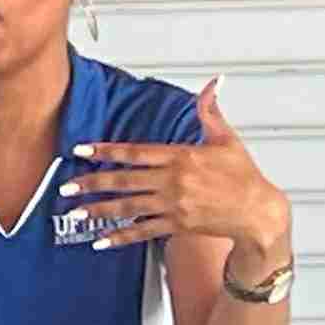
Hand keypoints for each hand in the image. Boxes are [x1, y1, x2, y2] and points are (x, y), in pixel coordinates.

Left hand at [56, 78, 289, 266]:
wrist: (257, 212)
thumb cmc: (243, 177)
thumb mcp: (226, 139)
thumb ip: (210, 112)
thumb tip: (212, 84)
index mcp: (181, 156)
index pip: (135, 152)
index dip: (105, 151)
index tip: (82, 150)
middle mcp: (173, 182)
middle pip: (124, 180)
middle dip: (92, 183)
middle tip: (66, 187)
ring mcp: (174, 206)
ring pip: (128, 207)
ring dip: (99, 210)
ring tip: (75, 211)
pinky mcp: (177, 226)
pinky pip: (143, 232)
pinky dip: (121, 237)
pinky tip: (101, 240)